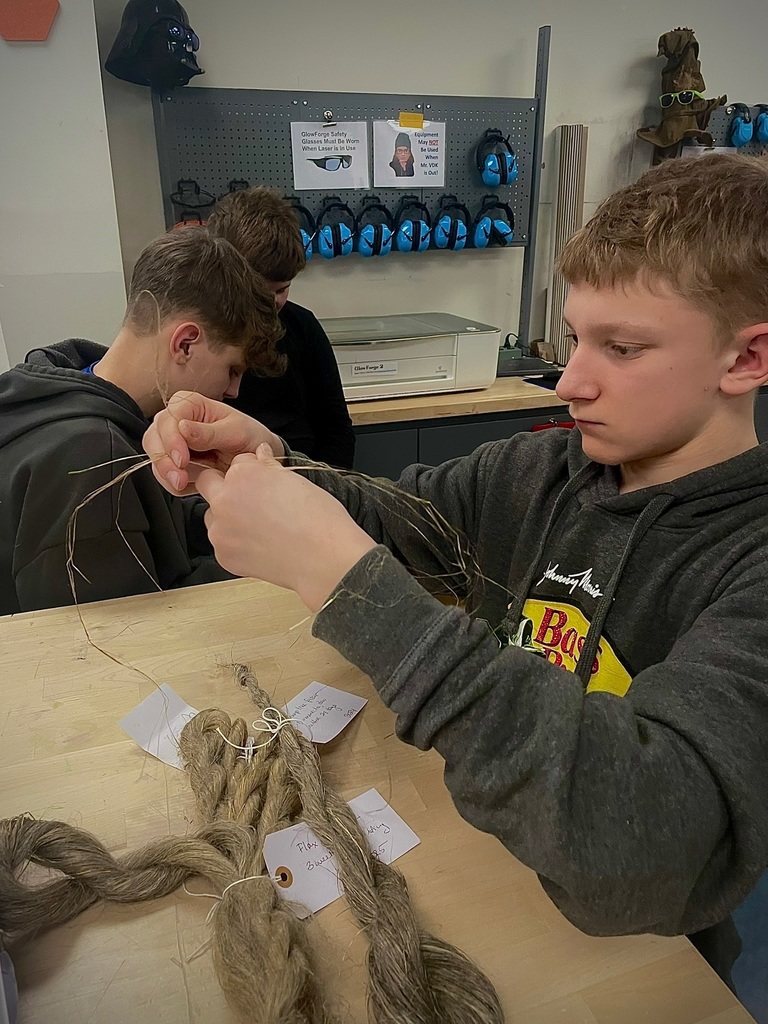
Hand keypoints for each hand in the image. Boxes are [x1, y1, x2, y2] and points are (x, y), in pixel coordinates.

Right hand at [142, 391, 283, 494]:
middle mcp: (176, 421)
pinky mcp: (175, 463)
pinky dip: (175, 484)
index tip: (182, 458)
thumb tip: (182, 427)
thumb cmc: (250, 437)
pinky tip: (193, 485)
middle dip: (164, 461)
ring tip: (185, 483)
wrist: (257, 460)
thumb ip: (209, 432)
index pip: (168, 419)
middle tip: (179, 478)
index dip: (171, 440)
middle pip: (153, 439)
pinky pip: (165, 476)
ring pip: (155, 459)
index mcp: (190, 405)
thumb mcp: (236, 432)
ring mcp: (173, 443)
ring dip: (167, 475)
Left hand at [197, 445, 375, 611]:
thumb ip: (269, 465)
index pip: (235, 462)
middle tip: (250, 501)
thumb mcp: (296, 480)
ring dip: (227, 517)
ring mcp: (220, 530)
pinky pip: (222, 542)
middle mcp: (225, 500)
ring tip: (260, 527)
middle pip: (208, 484)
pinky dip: (236, 543)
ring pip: (212, 515)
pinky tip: (261, 544)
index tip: (259, 481)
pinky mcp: (223, 555)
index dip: (248, 471)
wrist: (323, 559)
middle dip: (224, 488)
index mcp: (243, 475)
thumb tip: (261, 453)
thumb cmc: (317, 520)